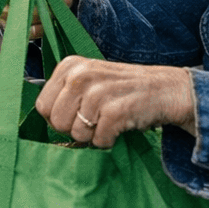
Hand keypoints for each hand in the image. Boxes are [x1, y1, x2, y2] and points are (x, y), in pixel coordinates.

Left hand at [35, 56, 196, 148]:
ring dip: (94, 135)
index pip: (42, 107)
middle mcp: (80, 75)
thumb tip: (46, 121)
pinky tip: (120, 126)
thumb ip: (64, 94)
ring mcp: (98, 92)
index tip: (78, 114)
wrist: (166, 90)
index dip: (59, 118)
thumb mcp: (89, 80)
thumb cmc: (122, 90)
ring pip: (77, 134)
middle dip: (75, 129)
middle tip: (96, 119)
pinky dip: (109, 140)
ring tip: (110, 120)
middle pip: (56, 123)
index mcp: (69, 66)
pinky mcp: (115, 111)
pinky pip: (98, 141)